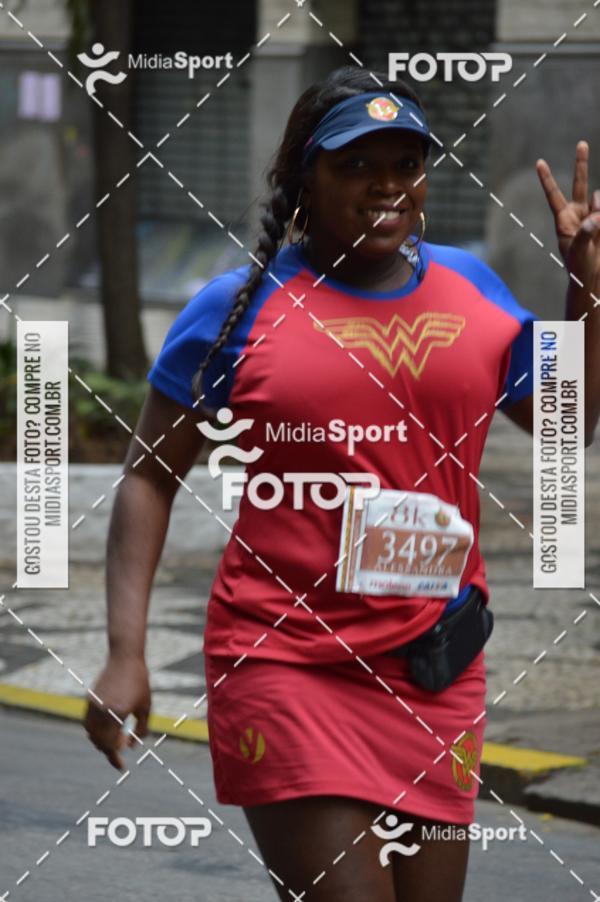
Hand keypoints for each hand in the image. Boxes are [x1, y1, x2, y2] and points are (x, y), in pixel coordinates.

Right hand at [83, 654, 150, 769]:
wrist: (125, 658)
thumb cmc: (140, 682)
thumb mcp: (146, 707)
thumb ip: (141, 730)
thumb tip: (131, 747)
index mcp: (118, 713)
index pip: (112, 744)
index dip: (116, 758)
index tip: (122, 767)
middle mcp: (103, 710)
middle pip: (100, 742)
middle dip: (108, 752)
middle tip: (119, 758)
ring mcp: (94, 705)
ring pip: (91, 734)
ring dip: (100, 743)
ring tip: (112, 746)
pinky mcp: (89, 700)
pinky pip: (87, 723)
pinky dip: (94, 732)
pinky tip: (105, 734)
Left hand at [536, 141, 599, 283]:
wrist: (593, 276)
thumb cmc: (580, 266)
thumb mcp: (580, 251)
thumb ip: (586, 232)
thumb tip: (596, 216)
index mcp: (564, 220)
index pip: (554, 195)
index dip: (547, 179)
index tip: (539, 162)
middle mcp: (578, 213)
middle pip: (579, 183)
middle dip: (581, 163)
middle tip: (582, 144)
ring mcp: (593, 214)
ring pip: (599, 198)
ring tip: (598, 230)